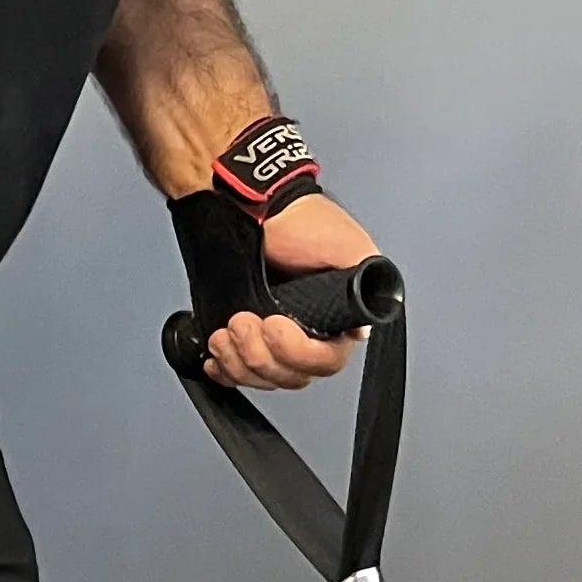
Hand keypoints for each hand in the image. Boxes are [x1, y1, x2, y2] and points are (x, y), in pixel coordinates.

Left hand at [203, 193, 382, 391]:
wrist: (251, 204)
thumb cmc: (300, 219)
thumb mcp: (349, 247)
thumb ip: (366, 284)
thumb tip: (363, 327)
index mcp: (336, 318)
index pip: (325, 362)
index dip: (297, 353)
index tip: (275, 326)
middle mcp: (305, 332)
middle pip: (289, 376)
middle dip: (261, 355)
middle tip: (244, 321)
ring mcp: (270, 337)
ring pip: (261, 377)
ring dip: (239, 360)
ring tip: (228, 328)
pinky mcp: (241, 336)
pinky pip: (234, 372)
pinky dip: (224, 369)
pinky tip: (216, 353)